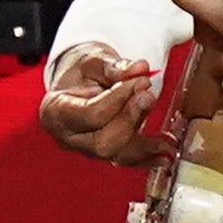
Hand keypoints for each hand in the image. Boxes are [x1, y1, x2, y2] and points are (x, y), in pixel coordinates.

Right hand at [37, 42, 165, 167]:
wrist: (79, 80)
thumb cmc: (81, 71)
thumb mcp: (93, 61)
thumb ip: (114, 66)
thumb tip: (139, 69)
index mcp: (56, 112)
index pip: (90, 114)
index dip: (118, 99)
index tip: (138, 81)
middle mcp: (69, 137)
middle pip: (103, 142)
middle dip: (130, 120)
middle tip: (148, 96)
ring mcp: (86, 149)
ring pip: (116, 155)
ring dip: (144, 144)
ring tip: (166, 136)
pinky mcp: (104, 153)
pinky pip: (126, 161)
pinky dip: (147, 159)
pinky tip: (163, 155)